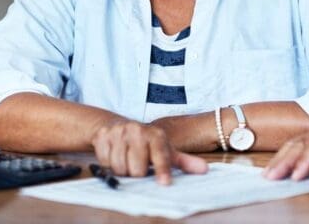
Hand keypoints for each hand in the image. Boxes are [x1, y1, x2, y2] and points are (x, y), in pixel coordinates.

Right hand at [91, 119, 207, 183]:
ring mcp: (119, 133)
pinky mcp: (103, 136)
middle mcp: (138, 131)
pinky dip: (110, 164)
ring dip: (123, 171)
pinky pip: (106, 162)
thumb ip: (184, 161)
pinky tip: (115, 155)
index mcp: (156, 135)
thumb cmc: (147, 142)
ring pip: (120, 168)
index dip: (162, 170)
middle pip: (138, 169)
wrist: (118, 125)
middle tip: (139, 167)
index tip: (164, 182)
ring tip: (128, 161)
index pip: (161, 155)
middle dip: (138, 173)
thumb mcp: (166, 149)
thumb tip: (204, 170)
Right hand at [263, 116, 308, 181]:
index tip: (295, 176)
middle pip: (302, 142)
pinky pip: (299, 145)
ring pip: (296, 142)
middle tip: (271, 175)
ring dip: (281, 158)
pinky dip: (287, 156)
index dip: (304, 161)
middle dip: (285, 160)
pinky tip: (277, 165)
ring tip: (268, 173)